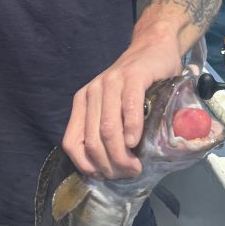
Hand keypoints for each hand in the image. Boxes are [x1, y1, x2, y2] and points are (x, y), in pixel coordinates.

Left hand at [62, 36, 181, 178]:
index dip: (87, 165)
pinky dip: (132, 129)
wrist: (153, 49)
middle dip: (110, 165)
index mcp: (82, 103)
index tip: (106, 176)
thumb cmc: (136, 85)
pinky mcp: (132, 76)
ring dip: (121, 155)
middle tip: (128, 173)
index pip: (71, 143)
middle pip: (92, 141)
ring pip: (108, 129)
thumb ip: (107, 130)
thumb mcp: (114, 108)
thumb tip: (108, 168)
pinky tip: (136, 141)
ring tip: (135, 166)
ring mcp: (110, 83)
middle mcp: (91, 92)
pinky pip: (128, 108)